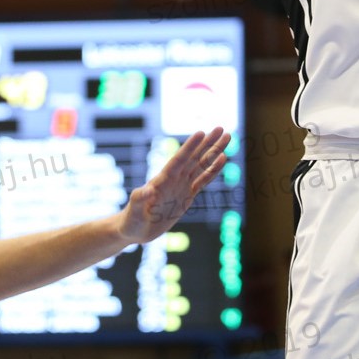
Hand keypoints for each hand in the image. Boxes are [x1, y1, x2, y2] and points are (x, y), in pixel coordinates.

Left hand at [118, 127, 228, 242]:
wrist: (136, 230)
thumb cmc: (132, 220)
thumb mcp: (134, 211)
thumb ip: (139, 199)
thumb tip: (146, 190)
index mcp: (161, 181)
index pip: (178, 161)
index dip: (189, 147)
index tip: (201, 133)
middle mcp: (173, 179)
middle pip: (194, 158)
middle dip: (208, 143)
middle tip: (221, 128)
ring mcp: (181, 186)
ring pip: (201, 165)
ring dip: (214, 151)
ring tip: (227, 137)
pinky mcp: (187, 195)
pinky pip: (203, 180)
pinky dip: (213, 170)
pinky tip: (223, 159)